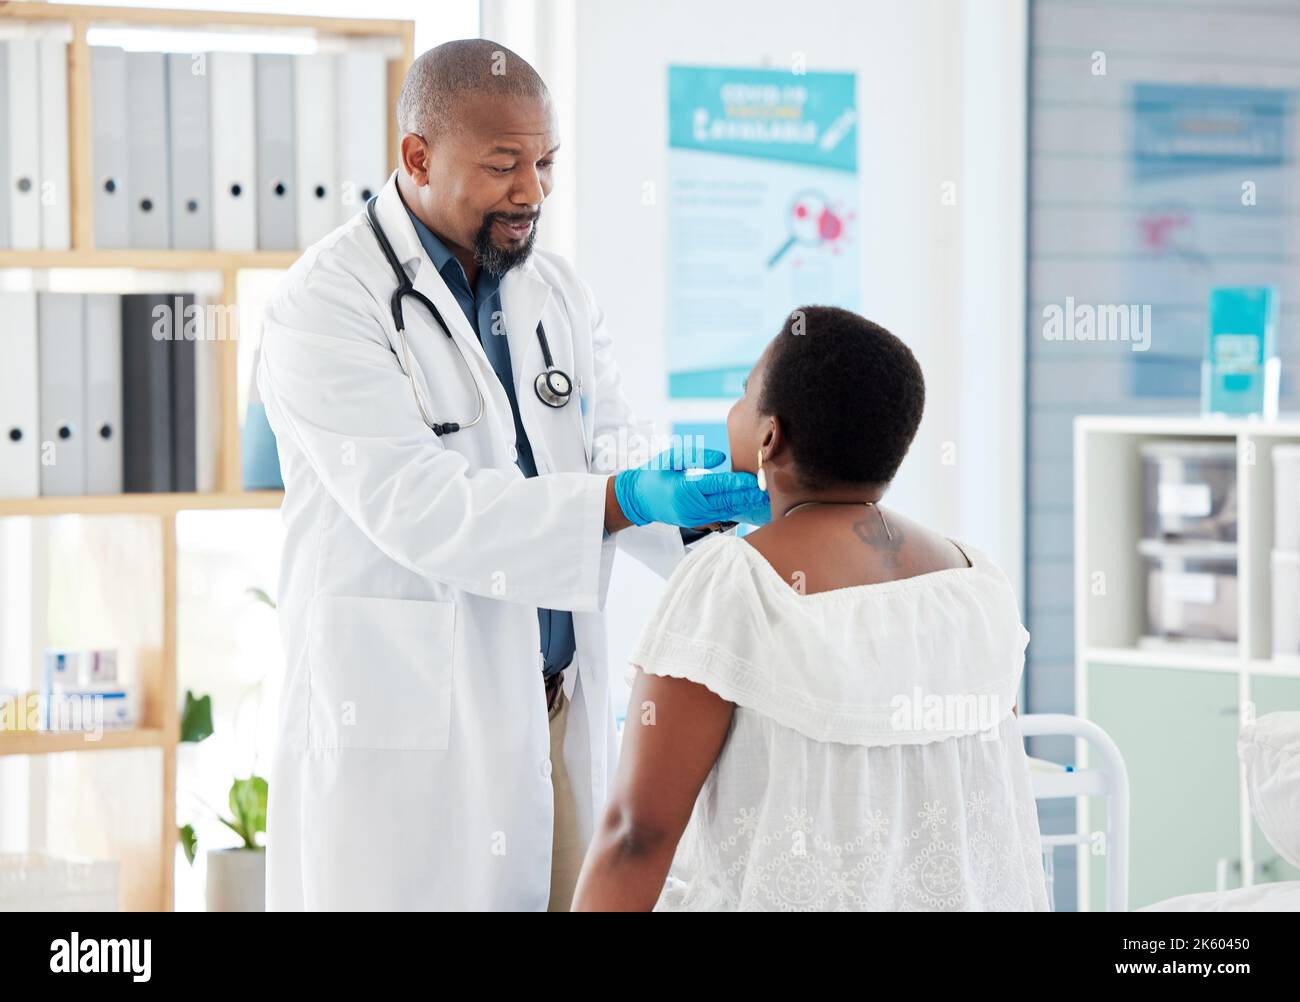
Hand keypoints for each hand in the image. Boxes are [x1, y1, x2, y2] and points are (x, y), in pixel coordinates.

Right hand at [614, 446, 767, 527]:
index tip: (756, 478)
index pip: (716, 485)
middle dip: (749, 495)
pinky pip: (722, 515)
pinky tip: (752, 505)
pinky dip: (738, 510)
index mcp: (684, 489)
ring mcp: (695, 517)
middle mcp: (692, 507)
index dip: (738, 482)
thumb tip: (720, 457)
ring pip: (727, 510)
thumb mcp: (670, 458)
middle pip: (726, 500)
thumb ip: (695, 456)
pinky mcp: (698, 522)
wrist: (638, 500)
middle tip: (770, 489)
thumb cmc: (654, 473)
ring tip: (766, 498)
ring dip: (747, 504)